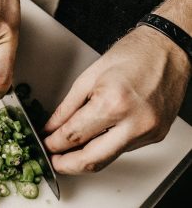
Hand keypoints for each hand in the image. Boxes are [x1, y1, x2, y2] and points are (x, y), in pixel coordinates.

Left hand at [43, 26, 190, 174]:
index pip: (74, 136)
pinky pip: (122, 150)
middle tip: (53, 160)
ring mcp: (147, 132)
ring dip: (84, 159)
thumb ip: (66, 108)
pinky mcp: (155, 136)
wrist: (168, 49)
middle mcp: (134, 122)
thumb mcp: (88, 77)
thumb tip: (51, 128)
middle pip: (92, 160)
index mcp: (113, 103)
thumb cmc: (132, 55)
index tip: (45, 145)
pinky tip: (94, 140)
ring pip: (107, 159)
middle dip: (66, 165)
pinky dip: (103, 148)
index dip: (53, 144)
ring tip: (68, 152)